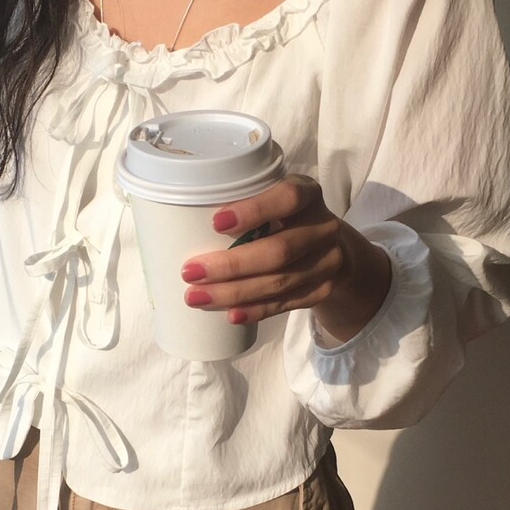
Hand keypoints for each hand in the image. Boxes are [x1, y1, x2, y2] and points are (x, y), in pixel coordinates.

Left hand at [180, 175, 391, 338]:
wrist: (332, 249)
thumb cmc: (283, 220)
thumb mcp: (272, 201)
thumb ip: (243, 206)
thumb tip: (177, 224)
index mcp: (306, 194)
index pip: (287, 198)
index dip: (254, 211)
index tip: (216, 223)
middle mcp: (323, 226)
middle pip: (279, 251)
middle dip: (231, 265)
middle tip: (190, 272)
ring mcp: (328, 261)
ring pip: (281, 282)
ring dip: (235, 293)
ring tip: (197, 297)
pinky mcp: (323, 289)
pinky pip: (287, 304)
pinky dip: (256, 310)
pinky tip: (231, 315)